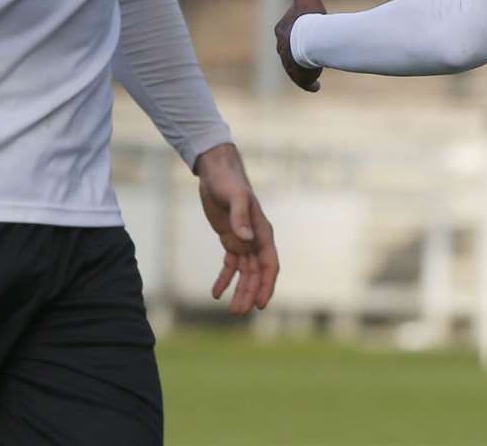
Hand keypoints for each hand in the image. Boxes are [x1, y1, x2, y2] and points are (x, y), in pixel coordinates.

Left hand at [194, 143, 278, 314]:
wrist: (217, 173)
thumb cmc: (229, 183)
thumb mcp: (235, 198)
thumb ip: (240, 218)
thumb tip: (246, 239)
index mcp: (263, 232)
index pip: (269, 264)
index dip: (266, 285)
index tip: (260, 305)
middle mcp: (256, 239)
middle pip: (256, 273)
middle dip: (250, 293)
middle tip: (238, 313)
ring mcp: (244, 240)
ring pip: (245, 272)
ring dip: (240, 290)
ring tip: (231, 310)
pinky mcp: (230, 239)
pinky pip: (230, 264)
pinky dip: (225, 278)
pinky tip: (216, 293)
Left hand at [274, 0, 326, 91]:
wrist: (311, 40)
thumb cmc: (309, 17)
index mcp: (281, 30)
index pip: (286, 29)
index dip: (297, 28)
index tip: (307, 28)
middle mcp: (282, 49)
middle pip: (290, 49)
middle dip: (299, 50)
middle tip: (312, 50)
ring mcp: (289, 64)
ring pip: (296, 67)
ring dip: (305, 67)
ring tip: (315, 69)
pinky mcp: (299, 76)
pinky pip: (304, 82)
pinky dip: (309, 84)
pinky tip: (316, 86)